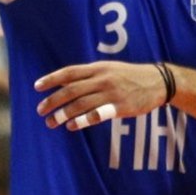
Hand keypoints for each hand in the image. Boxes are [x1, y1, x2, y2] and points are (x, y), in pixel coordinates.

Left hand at [34, 60, 164, 130]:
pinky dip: (82, 121)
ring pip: (80, 104)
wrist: (159, 82)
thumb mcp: (109, 68)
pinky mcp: (120, 107)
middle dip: (53, 101)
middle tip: (40, 111)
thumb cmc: (130, 76)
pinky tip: (71, 126)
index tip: (37, 87)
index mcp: (98, 68)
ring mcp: (111, 93)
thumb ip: (88, 75)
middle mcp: (102, 79)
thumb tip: (64, 82)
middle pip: (71, 90)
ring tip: (52, 122)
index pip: (69, 72)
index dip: (52, 79)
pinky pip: (97, 115)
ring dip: (63, 114)